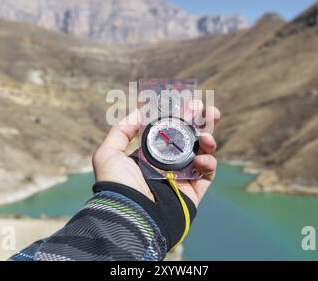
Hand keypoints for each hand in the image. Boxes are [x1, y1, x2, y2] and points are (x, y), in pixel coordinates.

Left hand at [92, 106, 219, 206]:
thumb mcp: (108, 153)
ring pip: (202, 153)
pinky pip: (207, 174)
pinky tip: (201, 158)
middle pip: (190, 138)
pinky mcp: (193, 192)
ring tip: (207, 134)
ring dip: (208, 139)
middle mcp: (167, 164)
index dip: (180, 116)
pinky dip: (209, 163)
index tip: (188, 102)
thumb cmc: (116, 185)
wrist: (129, 215)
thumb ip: (121, 129)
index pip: (169, 130)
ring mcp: (182, 177)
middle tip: (209, 110)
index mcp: (150, 155)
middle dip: (201, 122)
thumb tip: (140, 111)